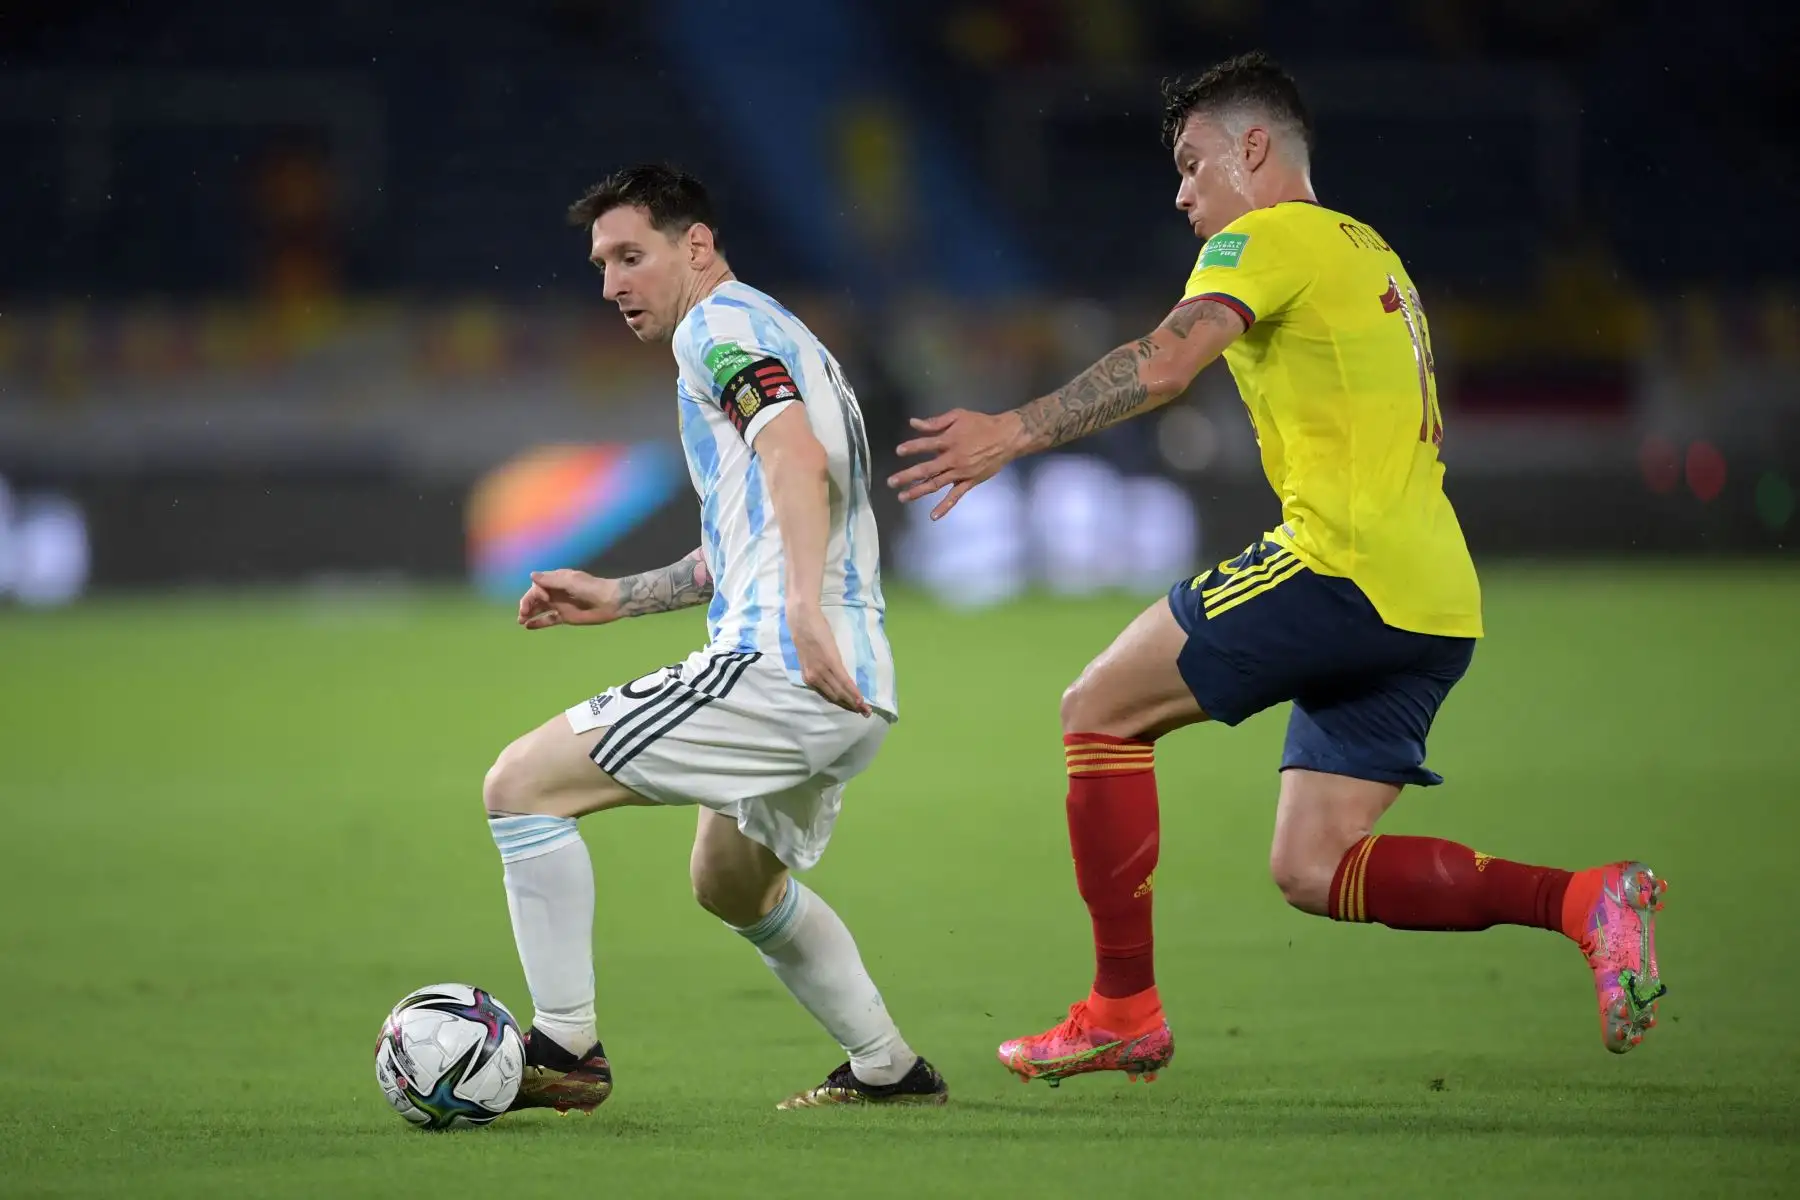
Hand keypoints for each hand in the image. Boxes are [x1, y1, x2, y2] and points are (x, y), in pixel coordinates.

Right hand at [517, 569, 622, 629]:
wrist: (611, 601)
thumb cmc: (591, 588)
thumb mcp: (571, 581)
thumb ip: (551, 580)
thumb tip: (531, 575)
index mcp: (557, 580)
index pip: (537, 585)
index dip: (535, 593)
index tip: (544, 599)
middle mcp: (556, 591)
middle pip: (535, 597)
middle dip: (527, 604)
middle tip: (522, 614)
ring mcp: (560, 604)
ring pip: (539, 608)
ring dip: (529, 613)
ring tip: (520, 620)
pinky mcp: (565, 617)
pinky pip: (549, 619)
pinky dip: (538, 623)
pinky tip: (528, 626)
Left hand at [786, 602, 870, 715]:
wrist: (803, 619)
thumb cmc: (807, 633)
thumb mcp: (809, 656)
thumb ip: (818, 668)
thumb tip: (831, 675)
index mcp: (808, 678)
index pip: (827, 696)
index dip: (841, 704)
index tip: (852, 709)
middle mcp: (813, 678)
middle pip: (834, 697)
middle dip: (850, 707)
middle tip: (864, 714)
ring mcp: (822, 671)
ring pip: (840, 692)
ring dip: (854, 702)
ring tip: (866, 710)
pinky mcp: (831, 663)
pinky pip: (844, 681)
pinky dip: (853, 692)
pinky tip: (861, 699)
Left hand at [887, 409, 1023, 520]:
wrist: (1007, 437)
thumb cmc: (981, 424)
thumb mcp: (958, 415)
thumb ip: (936, 421)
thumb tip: (914, 423)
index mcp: (949, 440)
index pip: (925, 444)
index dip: (912, 448)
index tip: (898, 452)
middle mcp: (952, 459)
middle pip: (926, 469)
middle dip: (907, 476)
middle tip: (891, 482)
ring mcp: (960, 473)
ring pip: (936, 484)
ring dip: (918, 491)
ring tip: (902, 497)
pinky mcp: (969, 482)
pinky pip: (955, 496)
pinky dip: (944, 507)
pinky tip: (933, 516)